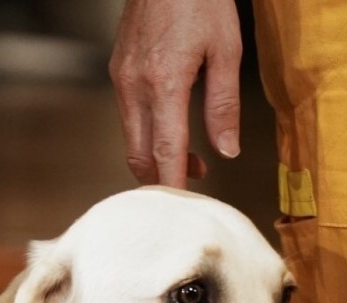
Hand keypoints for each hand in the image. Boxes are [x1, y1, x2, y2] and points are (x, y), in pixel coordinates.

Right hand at [110, 0, 242, 187]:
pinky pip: (130, 117)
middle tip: (191, 188)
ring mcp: (122, 79)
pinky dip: (148, 134)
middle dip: (163, 180)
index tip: (181, 209)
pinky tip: (171, 128)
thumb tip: (226, 149)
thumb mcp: (227, 49)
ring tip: (190, 160)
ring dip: (157, 157)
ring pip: (133, 139)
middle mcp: (135, 86)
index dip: (174, 186)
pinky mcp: (119, 71)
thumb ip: (224, 104)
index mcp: (165, 83)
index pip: (166, 152)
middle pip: (141, 156)